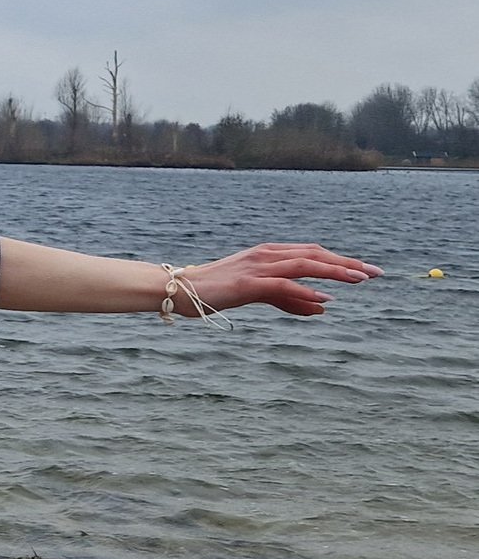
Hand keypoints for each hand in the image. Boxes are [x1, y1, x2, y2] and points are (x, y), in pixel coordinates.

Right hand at [181, 244, 381, 316]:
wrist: (181, 290)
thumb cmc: (217, 292)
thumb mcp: (259, 295)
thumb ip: (291, 300)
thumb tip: (324, 307)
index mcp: (269, 253)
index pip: (313, 252)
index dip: (341, 259)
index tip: (367, 270)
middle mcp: (267, 254)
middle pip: (315, 254)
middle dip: (347, 262)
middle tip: (376, 272)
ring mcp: (257, 267)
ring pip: (305, 264)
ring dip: (335, 271)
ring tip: (361, 279)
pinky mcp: (248, 283)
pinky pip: (283, 284)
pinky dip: (306, 289)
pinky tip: (325, 297)